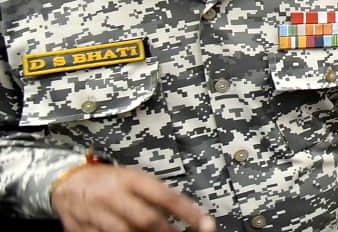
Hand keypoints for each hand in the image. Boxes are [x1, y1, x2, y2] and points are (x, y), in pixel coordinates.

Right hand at [52, 164, 214, 231]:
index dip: (188, 212)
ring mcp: (95, 214)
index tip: (206, 224)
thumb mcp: (132, 177)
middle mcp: (113, 196)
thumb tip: (183, 211)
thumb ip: (154, 194)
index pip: (166, 196)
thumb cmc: (105, 179)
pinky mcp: (80, 229)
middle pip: (145, 219)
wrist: (65, 181)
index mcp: (130, 179)